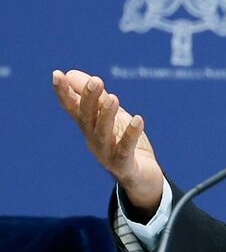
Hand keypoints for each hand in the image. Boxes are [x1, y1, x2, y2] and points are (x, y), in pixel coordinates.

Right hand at [52, 69, 163, 218]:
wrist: (142, 178)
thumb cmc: (124, 143)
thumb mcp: (112, 117)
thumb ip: (97, 97)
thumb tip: (71, 73)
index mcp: (89, 127)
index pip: (73, 108)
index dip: (64, 93)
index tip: (57, 74)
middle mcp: (94, 141)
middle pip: (87, 119)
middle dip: (89, 99)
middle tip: (95, 80)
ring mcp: (107, 155)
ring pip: (103, 134)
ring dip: (106, 116)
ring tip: (114, 98)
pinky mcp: (124, 166)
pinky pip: (125, 150)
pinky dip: (130, 135)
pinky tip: (138, 120)